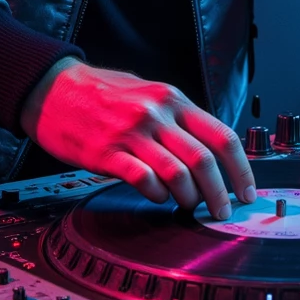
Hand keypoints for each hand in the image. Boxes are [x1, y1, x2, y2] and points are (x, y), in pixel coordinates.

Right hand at [19, 59, 256, 218]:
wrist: (52, 88)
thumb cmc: (100, 91)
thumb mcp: (147, 91)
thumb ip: (176, 117)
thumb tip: (209, 148)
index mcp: (172, 98)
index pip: (221, 136)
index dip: (241, 169)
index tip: (247, 191)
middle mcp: (156, 113)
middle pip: (204, 160)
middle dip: (220, 193)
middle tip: (223, 211)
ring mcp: (131, 133)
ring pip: (178, 174)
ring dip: (190, 198)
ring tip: (190, 207)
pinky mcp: (107, 153)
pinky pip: (143, 180)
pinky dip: (157, 194)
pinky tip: (157, 196)